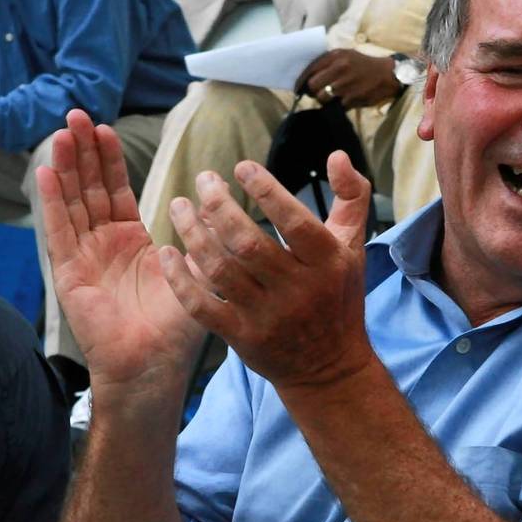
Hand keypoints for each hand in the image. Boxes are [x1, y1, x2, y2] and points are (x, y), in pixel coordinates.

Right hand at [36, 109, 207, 391]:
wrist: (152, 367)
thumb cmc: (174, 331)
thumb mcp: (194, 273)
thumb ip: (200, 237)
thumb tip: (217, 201)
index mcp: (131, 243)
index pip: (114, 190)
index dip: (108, 159)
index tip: (104, 126)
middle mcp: (103, 245)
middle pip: (88, 188)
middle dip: (83, 152)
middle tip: (76, 114)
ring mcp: (83, 257)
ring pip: (71, 202)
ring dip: (66, 167)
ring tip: (63, 132)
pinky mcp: (69, 274)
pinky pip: (58, 231)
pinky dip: (51, 201)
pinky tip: (45, 171)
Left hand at [158, 150, 374, 392]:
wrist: (328, 367)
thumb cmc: (338, 295)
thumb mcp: (352, 246)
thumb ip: (351, 196)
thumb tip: (335, 155)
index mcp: (327, 263)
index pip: (293, 221)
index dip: (266, 191)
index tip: (241, 168)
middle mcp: (297, 291)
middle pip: (247, 243)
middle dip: (219, 207)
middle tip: (204, 180)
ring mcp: (267, 316)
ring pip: (220, 270)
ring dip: (194, 234)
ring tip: (180, 206)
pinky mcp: (242, 337)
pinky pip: (202, 306)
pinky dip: (181, 278)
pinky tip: (169, 251)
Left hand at [295, 50, 403, 108]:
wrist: (387, 74)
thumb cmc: (364, 65)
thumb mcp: (346, 55)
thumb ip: (328, 62)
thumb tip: (309, 75)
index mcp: (335, 56)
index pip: (310, 69)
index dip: (301, 81)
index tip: (298, 88)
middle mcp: (338, 68)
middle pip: (313, 85)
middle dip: (312, 91)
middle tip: (317, 93)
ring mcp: (345, 84)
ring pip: (322, 98)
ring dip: (324, 100)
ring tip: (332, 98)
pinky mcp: (351, 98)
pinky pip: (336, 106)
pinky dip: (337, 106)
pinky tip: (344, 101)